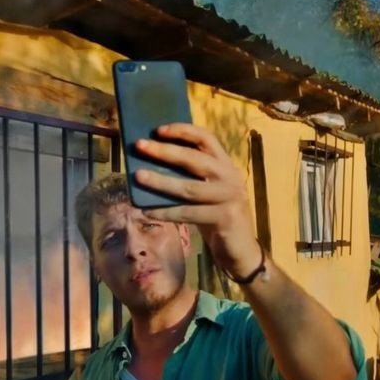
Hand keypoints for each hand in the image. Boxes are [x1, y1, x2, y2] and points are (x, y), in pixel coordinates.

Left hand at [134, 123, 261, 278]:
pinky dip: (166, 212)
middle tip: (140, 146)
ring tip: (138, 177)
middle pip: (194, 159)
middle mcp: (229, 176)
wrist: (241, 249)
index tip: (159, 130)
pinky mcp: (224, 217)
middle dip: (165, 151)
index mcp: (225, 165)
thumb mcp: (207, 191)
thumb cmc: (217, 216)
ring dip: (160, 182)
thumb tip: (152, 164)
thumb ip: (190, 177)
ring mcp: (229, 197)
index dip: (183, 131)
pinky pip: (188, 213)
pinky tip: (147, 211)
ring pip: (189, 187)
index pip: (206, 138)